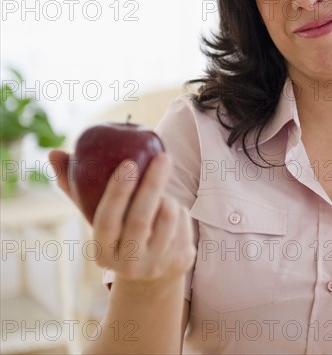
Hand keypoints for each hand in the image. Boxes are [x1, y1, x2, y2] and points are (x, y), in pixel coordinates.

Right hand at [49, 150, 195, 283]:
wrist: (153, 272)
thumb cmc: (121, 232)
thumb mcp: (100, 216)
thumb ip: (77, 187)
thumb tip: (53, 153)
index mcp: (102, 252)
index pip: (106, 220)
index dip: (118, 191)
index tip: (129, 162)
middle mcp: (128, 264)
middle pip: (140, 219)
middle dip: (152, 183)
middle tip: (162, 156)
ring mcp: (156, 264)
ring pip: (168, 217)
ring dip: (168, 197)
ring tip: (162, 194)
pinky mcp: (181, 260)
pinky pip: (184, 222)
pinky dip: (180, 209)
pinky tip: (173, 216)